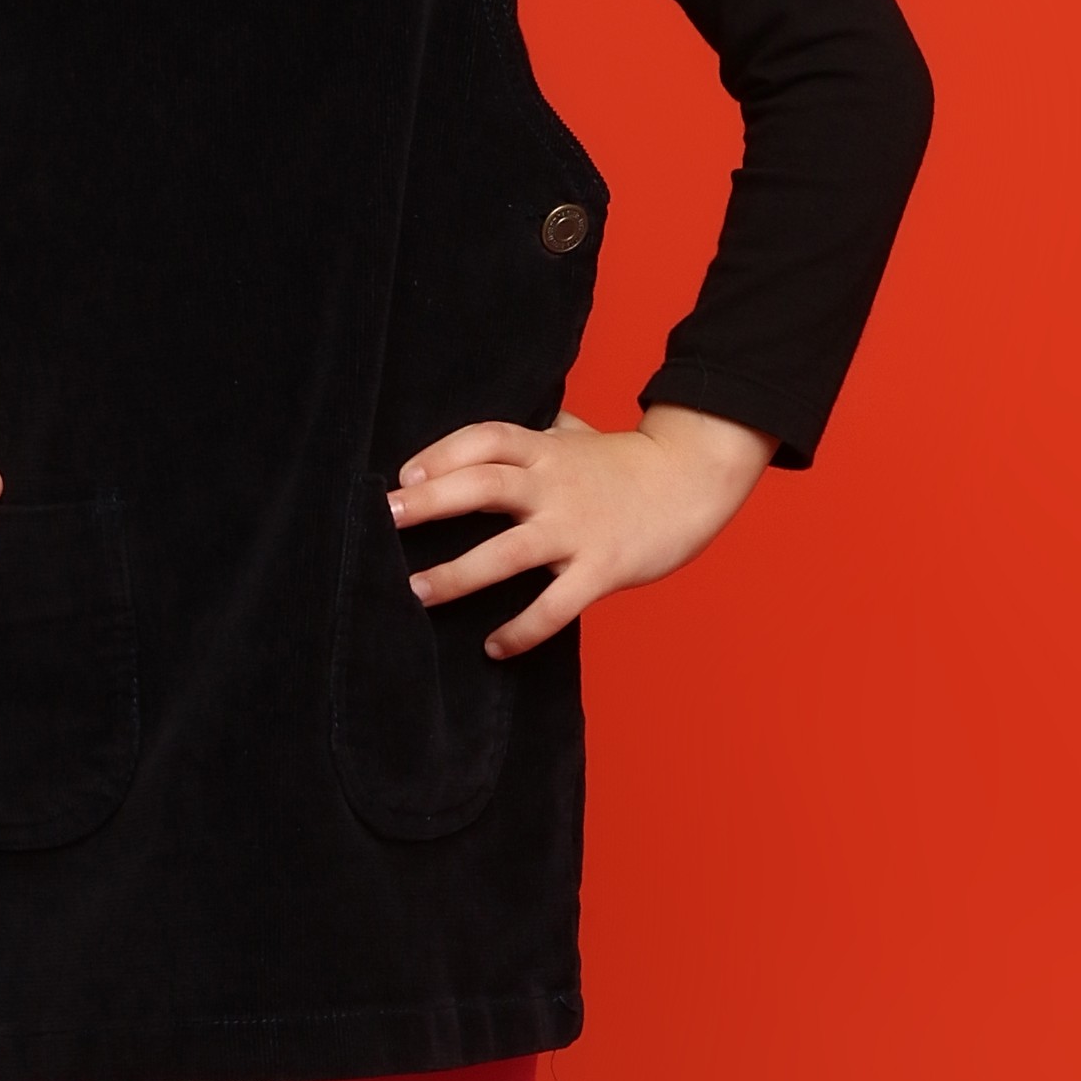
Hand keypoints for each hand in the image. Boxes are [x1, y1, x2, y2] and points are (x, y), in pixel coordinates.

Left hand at [390, 404, 776, 658]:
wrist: (693, 482)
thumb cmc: (628, 462)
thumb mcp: (578, 435)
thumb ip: (535, 434)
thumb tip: (485, 436)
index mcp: (547, 451)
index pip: (486, 439)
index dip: (443, 453)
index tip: (405, 474)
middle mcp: (556, 486)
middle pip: (484, 486)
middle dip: (432, 502)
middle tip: (388, 517)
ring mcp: (578, 530)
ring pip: (508, 552)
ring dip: (459, 574)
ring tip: (419, 591)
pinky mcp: (601, 569)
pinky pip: (555, 606)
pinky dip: (522, 630)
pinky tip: (494, 646)